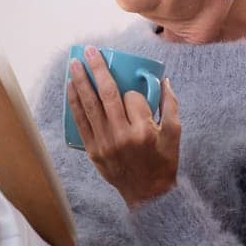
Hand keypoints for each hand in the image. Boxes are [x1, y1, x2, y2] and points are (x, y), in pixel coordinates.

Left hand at [67, 46, 180, 207]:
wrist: (148, 195)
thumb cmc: (163, 163)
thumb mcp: (175, 135)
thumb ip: (171, 106)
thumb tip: (164, 80)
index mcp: (144, 130)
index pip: (132, 98)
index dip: (134, 93)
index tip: (136, 97)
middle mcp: (122, 135)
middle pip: (107, 94)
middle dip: (97, 70)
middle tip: (90, 51)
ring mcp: (104, 143)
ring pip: (90, 106)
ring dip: (80, 82)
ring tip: (74, 64)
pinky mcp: (93, 151)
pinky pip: (81, 122)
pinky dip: (74, 104)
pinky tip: (71, 88)